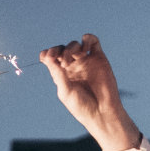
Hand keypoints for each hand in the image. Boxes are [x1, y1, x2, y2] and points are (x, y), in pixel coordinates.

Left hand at [38, 34, 136, 150]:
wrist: (102, 111)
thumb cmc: (82, 106)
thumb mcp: (65, 91)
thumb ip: (57, 73)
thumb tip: (47, 57)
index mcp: (61, 74)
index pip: (50, 57)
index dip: (47, 53)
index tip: (47, 57)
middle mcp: (72, 66)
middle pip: (61, 49)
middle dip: (58, 51)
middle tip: (63, 63)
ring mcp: (85, 61)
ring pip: (74, 44)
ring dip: (71, 48)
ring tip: (73, 60)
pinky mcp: (99, 58)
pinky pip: (92, 41)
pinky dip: (87, 39)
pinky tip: (84, 49)